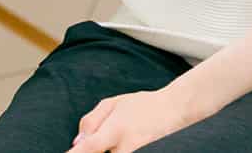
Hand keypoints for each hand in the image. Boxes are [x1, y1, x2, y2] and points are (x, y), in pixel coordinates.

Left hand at [65, 83, 208, 152]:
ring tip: (115, 135)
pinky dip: (115, 149)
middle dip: (91, 150)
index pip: (89, 148)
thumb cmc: (141, 105)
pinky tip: (120, 141)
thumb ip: (91, 121)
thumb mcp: (113, 103)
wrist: (174, 110)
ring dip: (105, 149)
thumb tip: (77, 143)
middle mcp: (125, 147)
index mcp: (115, 130)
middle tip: (100, 136)